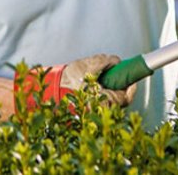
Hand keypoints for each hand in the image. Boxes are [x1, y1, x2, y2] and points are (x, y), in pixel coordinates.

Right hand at [14, 53, 136, 111]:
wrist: (46, 93)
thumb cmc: (68, 81)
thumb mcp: (89, 65)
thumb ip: (107, 61)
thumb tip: (116, 61)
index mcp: (107, 102)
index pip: (127, 96)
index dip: (130, 84)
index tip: (129, 75)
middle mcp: (102, 113)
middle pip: (117, 99)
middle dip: (115, 85)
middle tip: (109, 73)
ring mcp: (93, 115)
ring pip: (106, 100)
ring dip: (104, 88)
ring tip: (92, 78)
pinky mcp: (84, 115)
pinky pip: (95, 103)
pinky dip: (95, 93)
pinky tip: (84, 85)